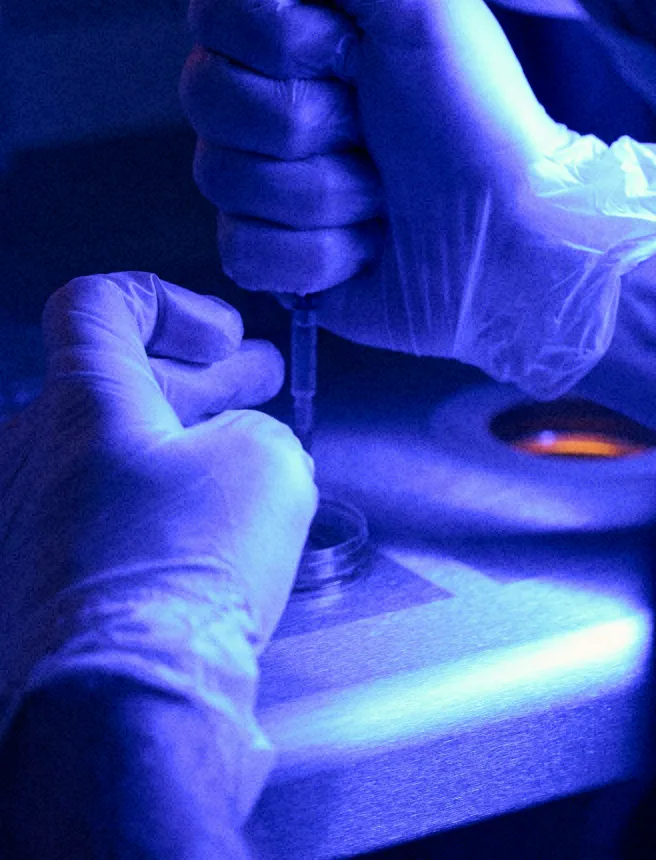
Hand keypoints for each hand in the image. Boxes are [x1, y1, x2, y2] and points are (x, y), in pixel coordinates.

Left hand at [0, 272, 316, 702]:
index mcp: (82, 400)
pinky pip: (98, 515)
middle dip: (200, 376)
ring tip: (241, 448)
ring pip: (109, 452)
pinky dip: (152, 500)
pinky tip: (205, 521)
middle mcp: (33, 451)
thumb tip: (240, 450)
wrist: (124, 695)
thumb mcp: (266, 462)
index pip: (101, 304)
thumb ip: (257, 429)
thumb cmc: (181, 570)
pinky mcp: (35, 580)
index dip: (172, 304)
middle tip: (255, 378)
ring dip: (179, 439)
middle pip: (119, 384)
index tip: (222, 335)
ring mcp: (27, 519)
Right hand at [180, 0, 655, 398]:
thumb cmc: (469, 119)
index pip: (211, 17)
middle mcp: (262, 107)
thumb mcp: (417, 4)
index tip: (354, 57)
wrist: (500, 235)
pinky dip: (318, 257)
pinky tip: (364, 248)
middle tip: (373, 135)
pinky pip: (243, 253)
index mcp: (287, 38)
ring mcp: (260, 186)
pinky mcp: (270, 256)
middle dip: (308, 124)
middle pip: (205, 100)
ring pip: (224, 181)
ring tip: (382, 199)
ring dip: (326, 195)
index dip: (282, 45)